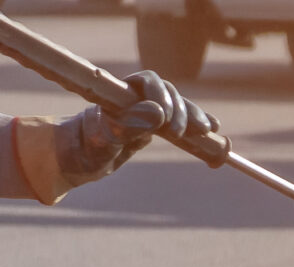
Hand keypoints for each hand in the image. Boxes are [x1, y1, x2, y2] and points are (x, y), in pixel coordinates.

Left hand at [55, 71, 224, 182]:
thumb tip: (158, 113)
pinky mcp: (157, 125)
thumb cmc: (86, 147)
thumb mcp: (105, 139)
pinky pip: (181, 121)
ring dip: (194, 116)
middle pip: (168, 93)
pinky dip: (196, 125)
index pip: (149, 81)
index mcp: (122, 92)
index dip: (162, 95)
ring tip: (207, 131)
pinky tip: (214, 131)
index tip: (164, 119)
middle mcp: (137, 97)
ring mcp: (148, 111)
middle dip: (180, 110)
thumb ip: (128, 125)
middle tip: (179, 135)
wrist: (80, 158)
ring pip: (178, 106)